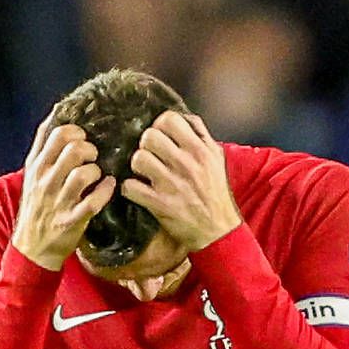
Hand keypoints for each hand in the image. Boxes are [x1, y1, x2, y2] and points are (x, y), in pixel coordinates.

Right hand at [11, 119, 116, 269]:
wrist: (32, 247)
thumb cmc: (37, 205)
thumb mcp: (32, 173)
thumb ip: (42, 146)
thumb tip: (57, 113)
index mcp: (36, 167)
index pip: (56, 134)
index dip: (75, 131)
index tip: (82, 137)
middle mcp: (45, 182)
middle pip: (72, 150)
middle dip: (89, 149)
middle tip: (93, 156)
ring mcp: (59, 202)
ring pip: (83, 174)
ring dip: (96, 171)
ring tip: (98, 174)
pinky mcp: (72, 220)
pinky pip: (93, 202)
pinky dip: (105, 191)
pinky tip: (109, 186)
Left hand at [121, 112, 241, 251]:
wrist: (219, 232)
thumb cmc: (216, 194)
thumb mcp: (216, 159)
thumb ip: (202, 135)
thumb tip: (183, 117)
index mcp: (200, 150)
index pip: (169, 120)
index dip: (160, 126)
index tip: (161, 137)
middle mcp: (186, 164)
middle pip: (149, 137)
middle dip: (146, 145)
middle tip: (151, 156)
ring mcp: (172, 185)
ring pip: (138, 159)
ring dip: (137, 166)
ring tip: (144, 173)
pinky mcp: (160, 204)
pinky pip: (131, 187)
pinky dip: (130, 189)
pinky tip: (138, 191)